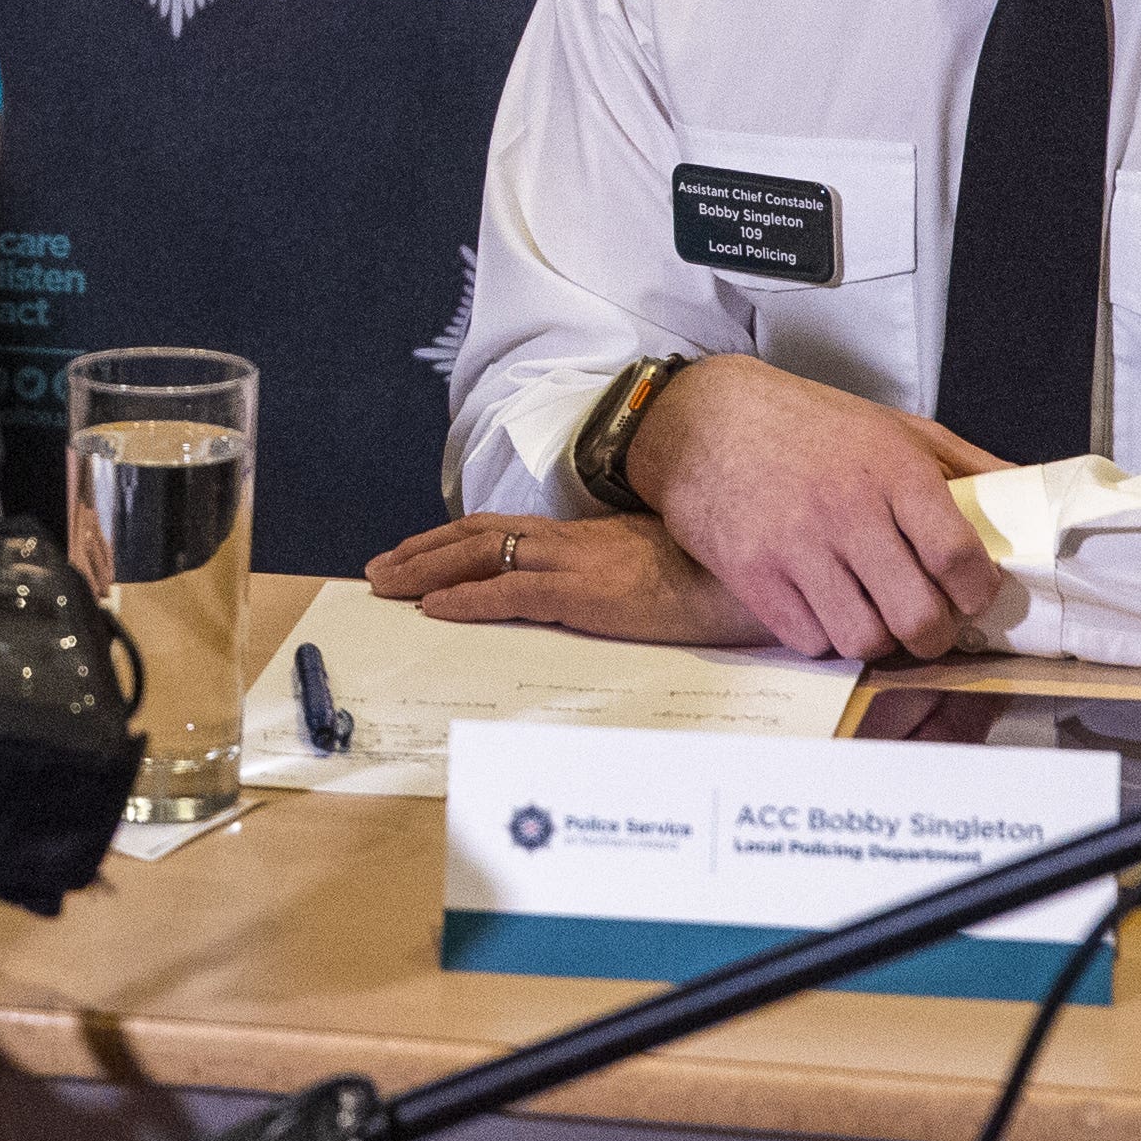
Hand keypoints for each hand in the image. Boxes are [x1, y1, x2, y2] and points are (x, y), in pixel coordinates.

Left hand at [363, 512, 774, 648]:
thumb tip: (615, 594)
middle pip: (483, 535)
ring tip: (388, 583)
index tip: (423, 552)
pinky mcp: (589, 593)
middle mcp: (577, 541)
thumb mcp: (664, 570)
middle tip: (382, 567)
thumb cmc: (723, 579)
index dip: (459, 540)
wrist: (758, 579)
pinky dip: (467, 598)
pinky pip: (513, 592)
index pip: (510, 531)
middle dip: (425, 550)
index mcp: (593, 537)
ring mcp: (580, 563)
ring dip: (427, 569)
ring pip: (484, 555)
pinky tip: (434, 609)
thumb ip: (630, 576)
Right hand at [619, 357, 1007, 663]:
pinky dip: (824, 637)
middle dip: (935, 636)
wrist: (705, 420)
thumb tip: (1028, 495)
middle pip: (917, 615)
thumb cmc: (808, 424)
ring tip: (876, 619)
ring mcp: (795, 546)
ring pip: (864, 639)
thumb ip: (966, 463)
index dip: (977, 593)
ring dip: (878, 640)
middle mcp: (846, 510)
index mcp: (891, 470)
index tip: (972, 595)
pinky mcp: (752, 573)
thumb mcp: (895, 426)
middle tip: (930, 626)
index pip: (957, 558)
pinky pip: (809, 641)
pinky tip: (825, 609)